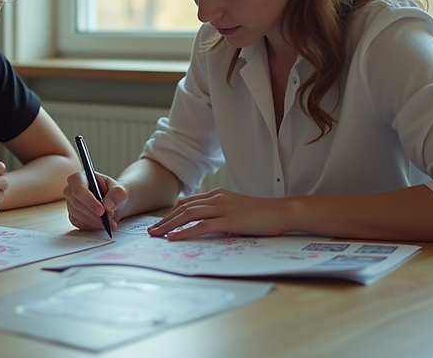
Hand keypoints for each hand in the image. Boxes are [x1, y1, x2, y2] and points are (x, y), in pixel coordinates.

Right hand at [63, 169, 127, 230]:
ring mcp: (71, 204)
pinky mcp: (73, 217)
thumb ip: (117, 194)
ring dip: (96, 221)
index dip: (89, 201)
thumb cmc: (114, 193)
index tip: (102, 211)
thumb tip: (108, 204)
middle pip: (77, 204)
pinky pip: (81, 225)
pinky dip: (94, 226)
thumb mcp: (120, 190)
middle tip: (110, 217)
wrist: (114, 203)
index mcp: (79, 178)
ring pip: (79, 216)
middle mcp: (71, 190)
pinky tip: (104, 224)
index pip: (79, 189)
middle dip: (95, 214)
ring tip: (111, 221)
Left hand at [147, 188, 287, 239]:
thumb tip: (208, 226)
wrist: (282, 211)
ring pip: (188, 214)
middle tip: (151, 231)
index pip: (188, 202)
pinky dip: (184, 231)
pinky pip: (201, 225)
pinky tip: (173, 238)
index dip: (171, 213)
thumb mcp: (237, 210)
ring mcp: (222, 208)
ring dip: (169, 225)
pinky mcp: (229, 220)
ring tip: (156, 235)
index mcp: (218, 195)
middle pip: (183, 207)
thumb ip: (221, 214)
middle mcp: (217, 198)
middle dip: (164, 219)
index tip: (160, 223)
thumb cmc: (262, 214)